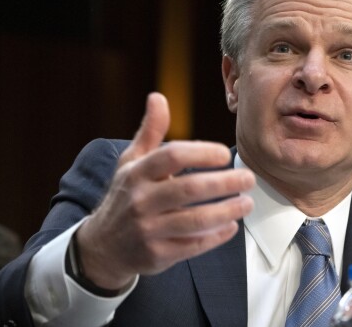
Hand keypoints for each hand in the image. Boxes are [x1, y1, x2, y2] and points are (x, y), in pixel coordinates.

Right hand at [76, 92, 254, 289]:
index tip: (224, 154)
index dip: (201, 153)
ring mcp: (148, 230)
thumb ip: (151, 131)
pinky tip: (231, 226)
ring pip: (195, 221)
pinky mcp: (157, 255)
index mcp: (137, 173)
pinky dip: (216, 237)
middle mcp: (140, 201)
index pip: (171, 156)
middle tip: (248, 179)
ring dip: (227, 211)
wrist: (103, 246)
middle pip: (188, 189)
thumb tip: (158, 97)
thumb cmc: (126, 196)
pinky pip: (193, 246)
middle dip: (224, 183)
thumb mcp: (131, 162)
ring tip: (247, 203)